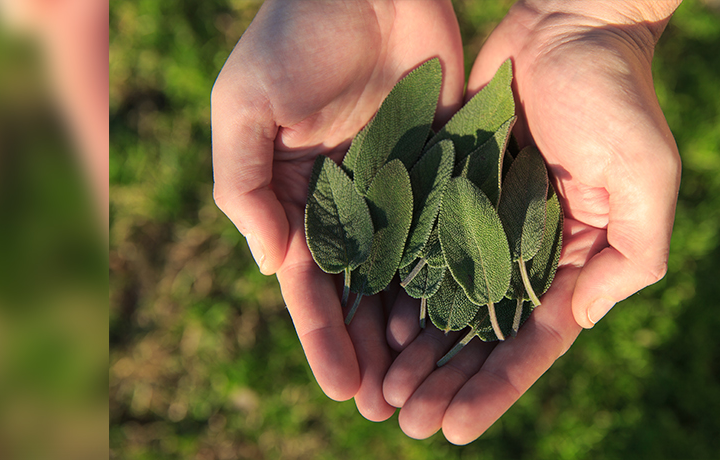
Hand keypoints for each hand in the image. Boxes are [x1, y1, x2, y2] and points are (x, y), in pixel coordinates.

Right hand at [210, 0, 463, 420]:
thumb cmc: (293, 34)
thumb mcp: (245, 107)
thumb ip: (245, 187)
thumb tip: (275, 267)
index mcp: (294, 194)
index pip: (308, 282)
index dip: (323, 337)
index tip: (343, 388)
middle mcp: (347, 200)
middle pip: (360, 292)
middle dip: (369, 351)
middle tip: (388, 408)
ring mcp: (399, 185)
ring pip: (409, 271)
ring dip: (416, 327)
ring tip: (432, 379)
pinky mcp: (445, 163)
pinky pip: (452, 225)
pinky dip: (458, 271)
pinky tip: (474, 316)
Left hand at [378, 0, 680, 442]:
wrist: (569, 23)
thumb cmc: (619, 98)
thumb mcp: (648, 180)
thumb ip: (632, 257)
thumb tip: (578, 321)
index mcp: (576, 259)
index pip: (533, 342)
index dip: (495, 388)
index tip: (455, 429)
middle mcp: (528, 250)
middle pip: (480, 335)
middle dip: (444, 382)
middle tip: (402, 422)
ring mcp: (484, 222)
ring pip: (441, 302)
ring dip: (412, 350)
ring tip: (379, 391)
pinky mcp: (448, 189)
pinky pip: (415, 248)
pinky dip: (393, 289)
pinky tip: (367, 321)